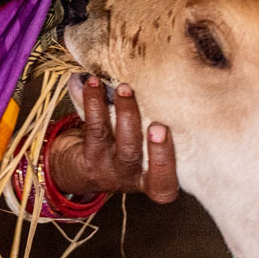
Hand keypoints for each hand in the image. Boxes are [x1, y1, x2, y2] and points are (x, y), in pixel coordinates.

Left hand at [48, 76, 178, 201]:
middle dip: (153, 145)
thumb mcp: (142, 144)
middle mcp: (131, 176)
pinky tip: (94, 83)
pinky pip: (95, 127)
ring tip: (125, 88)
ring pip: (119, 143)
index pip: (164, 184)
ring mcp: (107, 168)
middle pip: (140, 159)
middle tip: (159, 125)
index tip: (168, 134)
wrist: (79, 166)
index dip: (166, 162)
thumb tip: (178, 74)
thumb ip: (155, 122)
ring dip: (125, 112)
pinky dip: (94, 101)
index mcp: (152, 178)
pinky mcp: (88, 157)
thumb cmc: (122, 146)